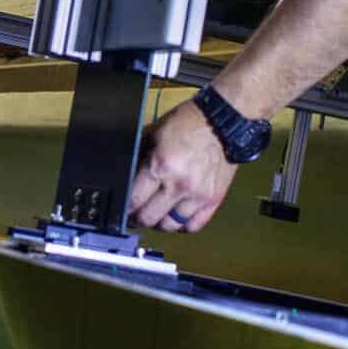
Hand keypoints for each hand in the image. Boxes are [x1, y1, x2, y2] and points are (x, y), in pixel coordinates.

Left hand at [127, 100, 238, 233]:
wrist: (224, 122)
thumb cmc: (189, 123)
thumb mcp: (155, 134)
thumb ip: (141, 159)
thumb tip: (128, 178)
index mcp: (161, 166)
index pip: (134, 200)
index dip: (125, 208)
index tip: (123, 210)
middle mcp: (178, 184)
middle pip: (149, 218)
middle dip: (138, 219)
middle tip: (135, 216)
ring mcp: (197, 195)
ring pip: (171, 226)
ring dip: (160, 223)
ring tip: (157, 216)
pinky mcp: (213, 199)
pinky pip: (194, 225)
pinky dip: (182, 225)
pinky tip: (177, 217)